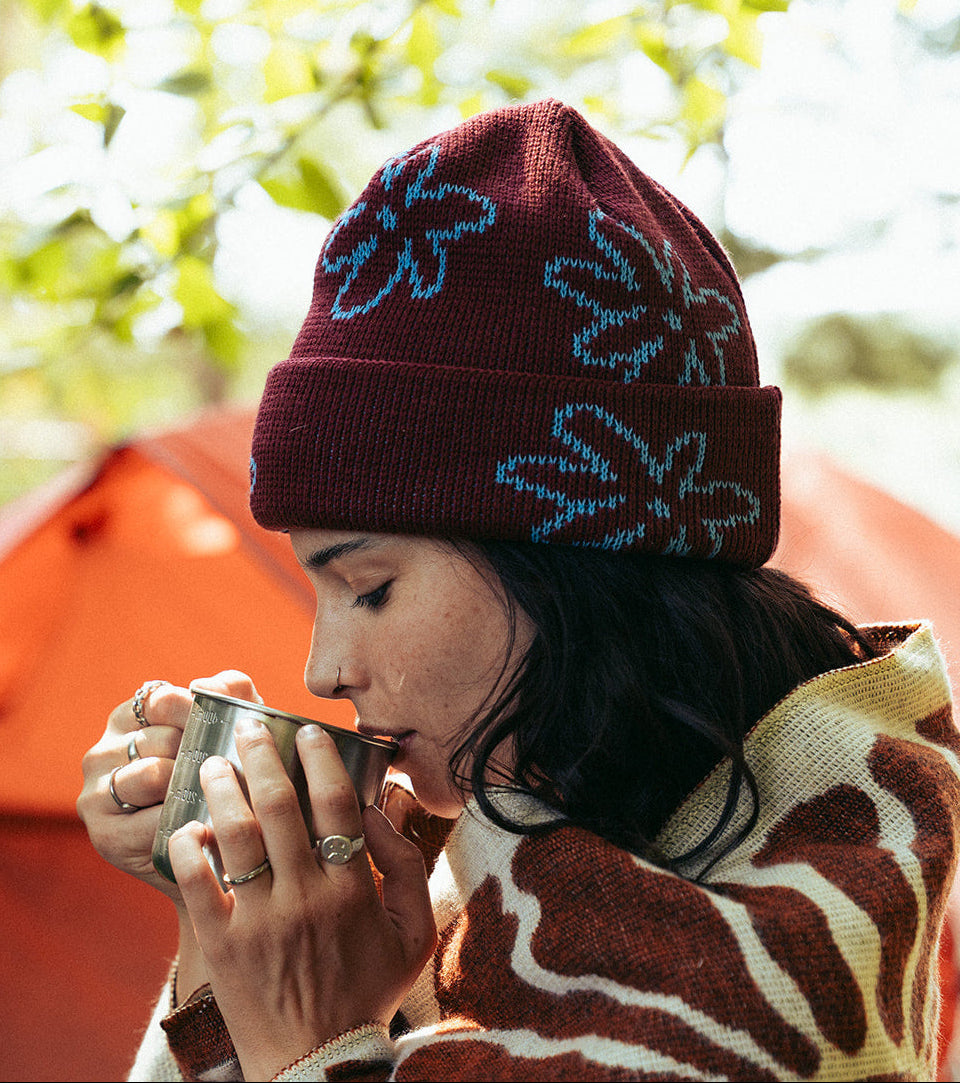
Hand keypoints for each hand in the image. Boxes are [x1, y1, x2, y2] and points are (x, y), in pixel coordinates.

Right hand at [76, 670, 261, 903]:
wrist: (223, 853)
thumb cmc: (231, 778)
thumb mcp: (236, 728)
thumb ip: (232, 691)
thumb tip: (204, 684)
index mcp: (130, 718)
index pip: (161, 700)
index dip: (198, 711)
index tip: (223, 728)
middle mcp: (103, 752)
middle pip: (161, 739)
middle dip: (200, 756)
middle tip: (223, 774)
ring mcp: (96, 794)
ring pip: (151, 774)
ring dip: (188, 789)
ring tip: (211, 799)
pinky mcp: (106, 835)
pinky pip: (151, 821)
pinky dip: (182, 825)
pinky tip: (200, 828)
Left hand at [168, 720, 436, 1080]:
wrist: (318, 1062)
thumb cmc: (369, 990)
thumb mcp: (415, 931)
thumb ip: (406, 865)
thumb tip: (378, 809)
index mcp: (353, 889)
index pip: (335, 804)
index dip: (320, 758)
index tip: (308, 731)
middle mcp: (305, 897)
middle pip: (279, 806)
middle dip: (262, 756)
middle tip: (250, 726)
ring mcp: (258, 920)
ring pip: (235, 834)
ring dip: (222, 789)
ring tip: (213, 762)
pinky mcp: (221, 943)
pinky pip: (196, 882)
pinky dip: (189, 846)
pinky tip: (190, 823)